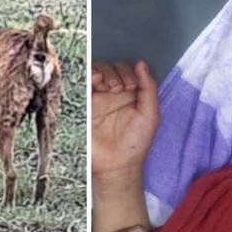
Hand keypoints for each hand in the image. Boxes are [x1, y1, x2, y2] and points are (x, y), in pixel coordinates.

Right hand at [92, 60, 159, 177]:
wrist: (116, 166)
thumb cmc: (135, 144)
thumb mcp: (150, 115)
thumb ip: (149, 88)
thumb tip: (141, 64)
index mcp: (129, 92)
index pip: (126, 69)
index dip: (129, 72)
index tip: (132, 86)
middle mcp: (111, 92)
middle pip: (109, 67)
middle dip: (115, 72)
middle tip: (119, 88)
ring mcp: (96, 98)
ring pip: (95, 72)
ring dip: (102, 72)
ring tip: (109, 86)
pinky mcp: (83, 104)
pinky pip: (81, 84)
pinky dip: (87, 77)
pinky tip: (95, 81)